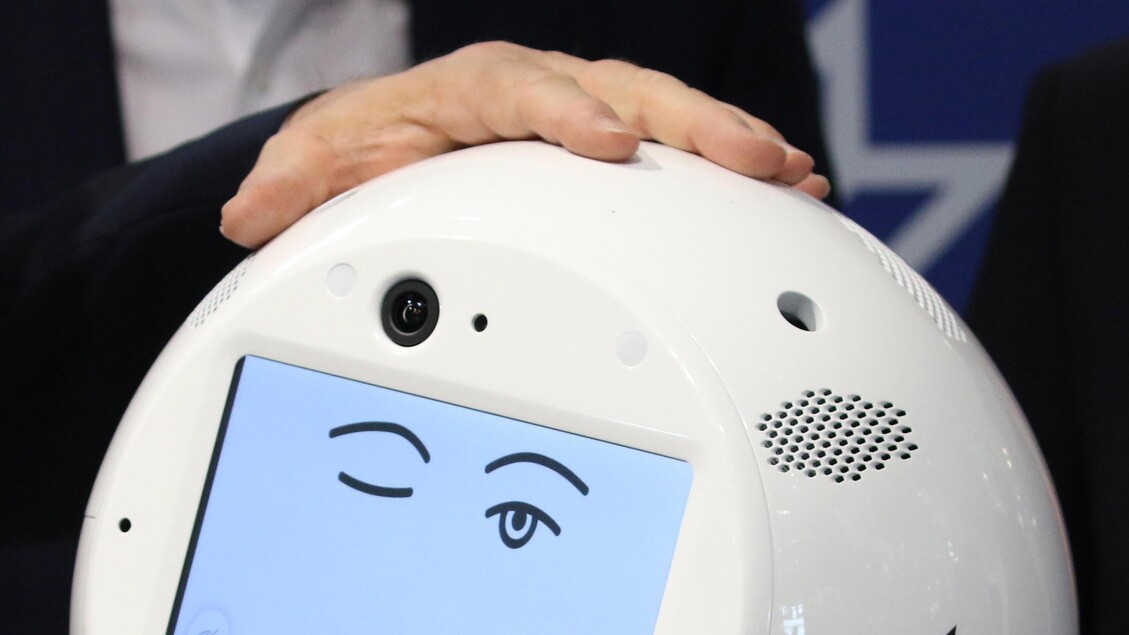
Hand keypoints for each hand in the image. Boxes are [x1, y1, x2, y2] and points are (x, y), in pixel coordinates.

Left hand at [221, 41, 830, 247]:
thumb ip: (291, 183)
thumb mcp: (322, 160)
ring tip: (792, 176)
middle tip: (755, 159)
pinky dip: (726, 172)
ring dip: (731, 147)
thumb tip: (247, 214)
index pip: (528, 90)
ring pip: (669, 118)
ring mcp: (586, 114)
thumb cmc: (373, 145)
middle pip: (627, 94)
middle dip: (692, 127)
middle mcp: (543, 93)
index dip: (569, 114)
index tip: (609, 146)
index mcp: (476, 89)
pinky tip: (780, 191)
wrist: (398, 139)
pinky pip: (677, 153)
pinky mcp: (611, 143)